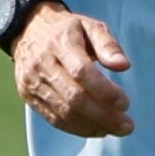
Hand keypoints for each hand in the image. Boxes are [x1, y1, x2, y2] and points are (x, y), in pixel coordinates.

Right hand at [11, 5, 134, 137]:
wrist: (28, 30)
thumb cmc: (68, 30)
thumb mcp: (90, 26)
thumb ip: (108, 44)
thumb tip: (124, 66)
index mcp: (60, 43)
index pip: (82, 72)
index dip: (105, 91)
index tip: (126, 103)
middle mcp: (43, 64)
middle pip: (74, 97)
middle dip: (103, 115)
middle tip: (127, 126)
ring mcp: (32, 82)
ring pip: (63, 112)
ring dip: (93, 126)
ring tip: (115, 129)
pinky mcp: (28, 96)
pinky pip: (54, 119)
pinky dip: (77, 128)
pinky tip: (97, 129)